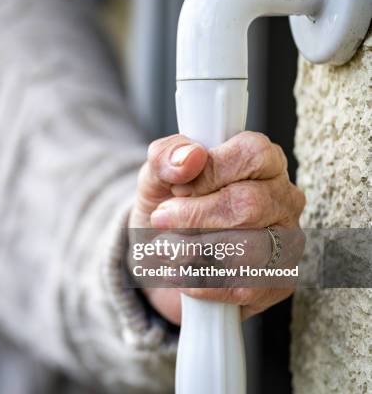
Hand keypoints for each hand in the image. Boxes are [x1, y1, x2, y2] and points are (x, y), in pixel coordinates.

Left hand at [129, 132, 305, 323]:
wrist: (159, 256)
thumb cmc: (167, 205)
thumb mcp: (156, 174)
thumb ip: (166, 156)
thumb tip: (190, 157)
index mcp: (263, 162)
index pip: (252, 155)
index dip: (210, 172)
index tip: (178, 187)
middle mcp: (283, 200)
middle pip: (249, 204)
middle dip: (194, 216)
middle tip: (162, 220)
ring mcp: (286, 243)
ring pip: (247, 249)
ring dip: (193, 250)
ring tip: (166, 248)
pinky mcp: (276, 283)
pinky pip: (242, 287)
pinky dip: (200, 282)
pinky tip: (180, 273)